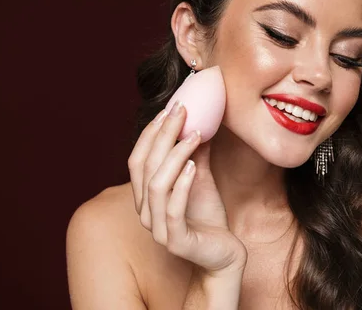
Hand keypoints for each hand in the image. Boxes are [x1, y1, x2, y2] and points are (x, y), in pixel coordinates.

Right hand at [128, 102, 246, 273]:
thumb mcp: (200, 178)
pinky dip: (182, 186)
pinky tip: (193, 166)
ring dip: (174, 155)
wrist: (224, 253)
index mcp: (145, 197)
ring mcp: (158, 229)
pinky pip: (172, 211)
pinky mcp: (176, 242)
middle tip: (182, 111)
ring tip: (194, 135)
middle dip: (163, 135)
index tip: (169, 108)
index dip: (150, 133)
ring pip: (156, 186)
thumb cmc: (209, 216)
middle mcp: (145, 212)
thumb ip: (193, 154)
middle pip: (145, 167)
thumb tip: (198, 119)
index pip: (137, 159)